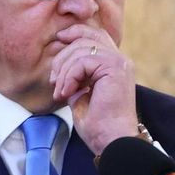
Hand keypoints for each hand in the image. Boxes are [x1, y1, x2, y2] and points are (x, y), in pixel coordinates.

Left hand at [49, 24, 137, 154]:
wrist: (112, 142)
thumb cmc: (98, 126)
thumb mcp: (81, 96)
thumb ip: (76, 77)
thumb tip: (61, 67)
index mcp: (115, 65)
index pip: (95, 35)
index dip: (75, 32)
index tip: (58, 40)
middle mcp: (120, 60)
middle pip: (87, 37)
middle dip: (63, 55)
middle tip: (53, 81)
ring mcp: (119, 63)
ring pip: (82, 48)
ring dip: (64, 70)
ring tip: (60, 91)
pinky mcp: (114, 68)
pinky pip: (83, 61)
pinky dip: (69, 76)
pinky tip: (67, 93)